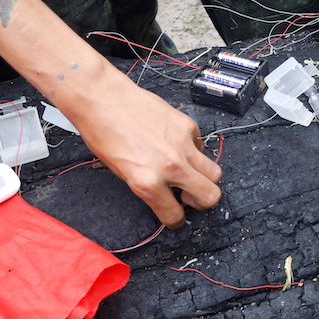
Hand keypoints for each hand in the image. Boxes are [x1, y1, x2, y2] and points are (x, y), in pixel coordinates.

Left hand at [75, 82, 222, 227]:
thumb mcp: (120, 172)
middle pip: (210, 196)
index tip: (175, 215)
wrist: (104, 99)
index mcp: (147, 182)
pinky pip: (201, 147)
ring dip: (205, 178)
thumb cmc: (103, 133)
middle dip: (201, 202)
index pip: (174, 215)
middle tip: (189, 196)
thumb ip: (148, 187)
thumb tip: (164, 196)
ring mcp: (182, 144)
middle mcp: (170, 165)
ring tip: (189, 174)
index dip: (175, 219)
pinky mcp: (188, 126)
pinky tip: (177, 147)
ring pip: (215, 173)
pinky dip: (194, 151)